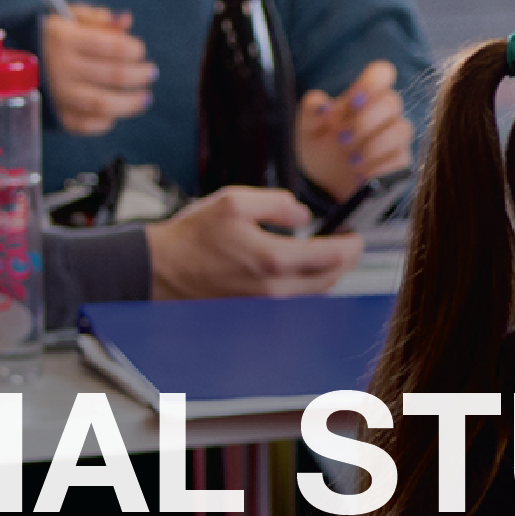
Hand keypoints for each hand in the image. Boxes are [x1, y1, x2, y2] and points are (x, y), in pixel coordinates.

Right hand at [43, 4, 153, 135]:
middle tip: (151, 72)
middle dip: (139, 75)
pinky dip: (104, 122)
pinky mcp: (55, 116)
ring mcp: (58, 95)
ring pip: (103, 105)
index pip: (110, 46)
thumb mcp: (65, 19)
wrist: (7, 64)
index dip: (133, 50)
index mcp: (65, 39)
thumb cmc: (47, 39)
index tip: (139, 50)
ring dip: (130, 103)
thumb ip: (96, 19)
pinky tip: (114, 114)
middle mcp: (61, 68)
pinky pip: (85, 125)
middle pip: (113, 76)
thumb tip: (126, 21)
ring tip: (145, 98)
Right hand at [146, 186, 362, 297]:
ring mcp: (265, 305)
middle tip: (345, 242)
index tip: (355, 235)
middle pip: (330, 279)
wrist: (159, 270)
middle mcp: (274, 289)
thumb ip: (277, 203)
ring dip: (326, 274)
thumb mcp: (234, 202)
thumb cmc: (192, 237)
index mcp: (273, 259)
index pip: (333, 257)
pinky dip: (306, 286)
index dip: (352, 245)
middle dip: (344, 260)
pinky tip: (299, 269)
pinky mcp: (256, 313)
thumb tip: (304, 214)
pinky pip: (294, 302)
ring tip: (324, 252)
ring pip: (314, 293)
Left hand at [295, 61, 413, 200]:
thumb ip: (311, 111)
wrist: (326, 180)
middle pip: (391, 102)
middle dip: (365, 121)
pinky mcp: (400, 159)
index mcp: (362, 95)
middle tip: (342, 139)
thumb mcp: (307, 128)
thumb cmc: (320, 144)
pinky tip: (361, 174)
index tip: (354, 100)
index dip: (373, 81)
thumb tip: (320, 103)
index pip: (381, 74)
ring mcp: (394, 135)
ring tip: (351, 161)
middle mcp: (382, 112)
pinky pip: (401, 159)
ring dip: (374, 146)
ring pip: (400, 130)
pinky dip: (379, 167)